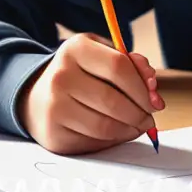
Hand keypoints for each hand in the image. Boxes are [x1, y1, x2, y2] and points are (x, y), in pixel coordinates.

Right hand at [17, 33, 164, 154]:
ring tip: (138, 125)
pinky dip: (113, 140)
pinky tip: (118, 132)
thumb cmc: (80, 72)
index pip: (119, 67)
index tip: (155, 100)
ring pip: (104, 126)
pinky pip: (93, 142)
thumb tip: (152, 86)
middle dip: (140, 113)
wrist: (36, 95)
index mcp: (76, 49)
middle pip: (113, 100)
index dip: (143, 87)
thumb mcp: (103, 53)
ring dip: (129, 130)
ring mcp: (54, 108)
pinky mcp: (54, 135)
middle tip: (149, 117)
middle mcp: (60, 77)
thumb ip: (132, 63)